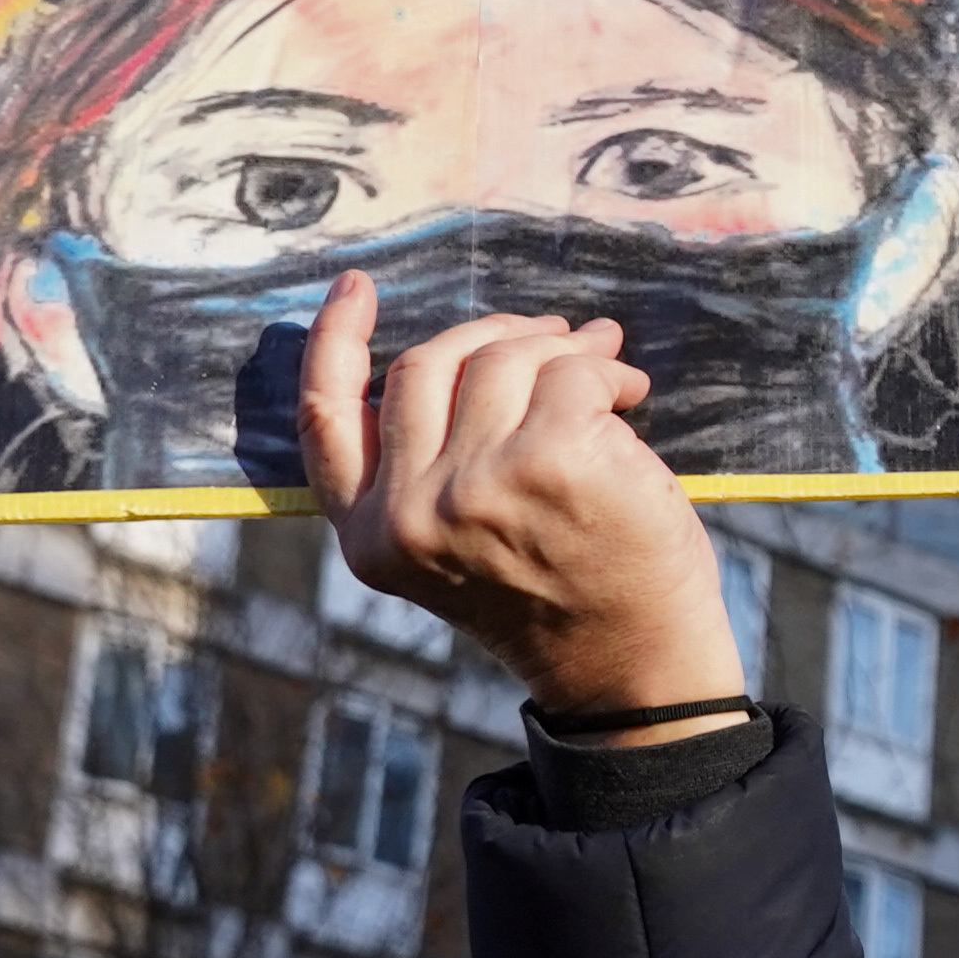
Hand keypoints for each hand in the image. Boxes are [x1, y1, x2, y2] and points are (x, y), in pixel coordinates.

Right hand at [295, 273, 743, 727]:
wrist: (632, 670)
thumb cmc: (558, 594)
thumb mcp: (458, 545)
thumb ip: (435, 464)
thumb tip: (487, 342)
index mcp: (370, 536)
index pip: (326, 418)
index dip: (334, 340)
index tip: (356, 287)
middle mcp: (408, 514)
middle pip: (425, 364)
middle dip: (494, 336)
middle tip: (553, 338)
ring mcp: (473, 487)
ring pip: (503, 358)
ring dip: (562, 350)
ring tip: (606, 371)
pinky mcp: (547, 462)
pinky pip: (572, 373)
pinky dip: (608, 372)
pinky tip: (631, 396)